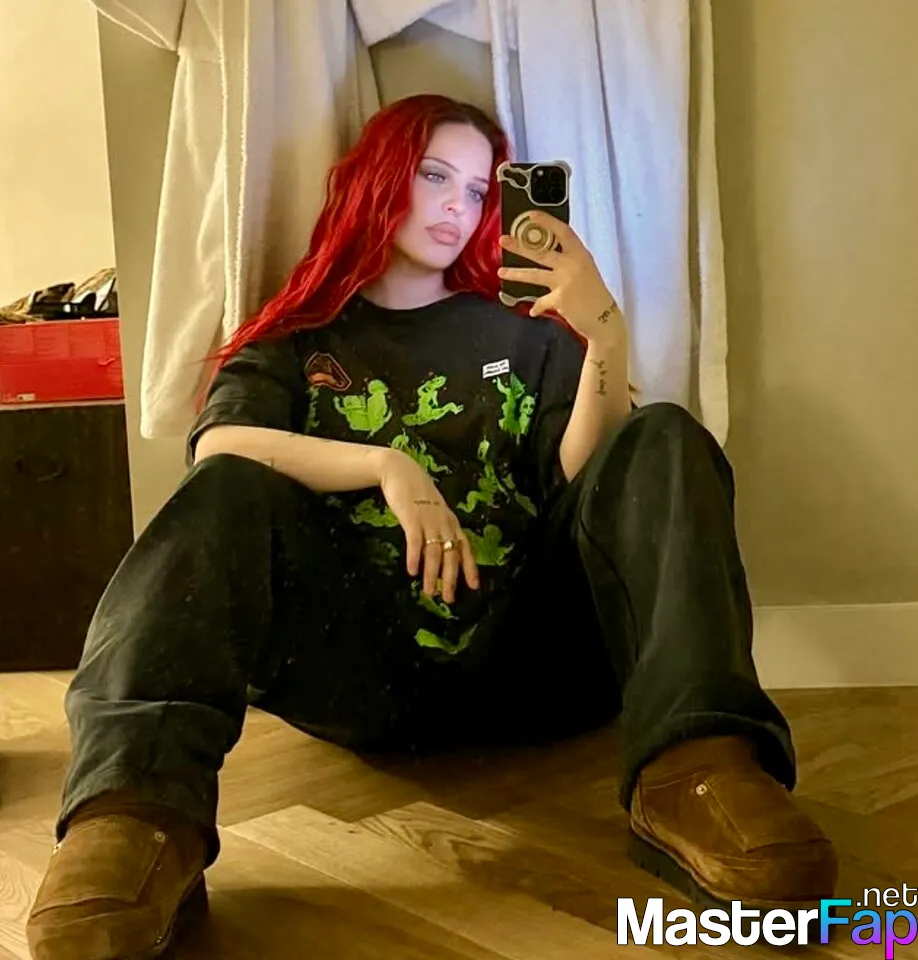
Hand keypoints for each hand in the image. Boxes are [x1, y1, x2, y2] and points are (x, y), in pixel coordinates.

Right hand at [378, 450, 478, 602]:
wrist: (399, 469)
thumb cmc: (416, 492)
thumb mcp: (434, 510)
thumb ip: (439, 528)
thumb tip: (440, 552)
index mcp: (451, 521)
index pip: (465, 547)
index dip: (470, 567)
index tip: (473, 586)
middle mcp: (443, 522)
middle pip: (452, 555)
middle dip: (451, 579)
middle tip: (449, 598)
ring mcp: (428, 520)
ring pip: (434, 553)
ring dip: (432, 575)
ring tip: (430, 592)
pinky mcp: (411, 517)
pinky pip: (415, 541)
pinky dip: (414, 557)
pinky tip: (412, 571)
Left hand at [498, 209, 624, 341]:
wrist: (604, 319)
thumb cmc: (594, 294)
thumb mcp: (585, 271)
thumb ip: (567, 263)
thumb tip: (544, 258)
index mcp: (580, 254)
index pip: (563, 232)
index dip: (547, 222)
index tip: (531, 215)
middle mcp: (572, 264)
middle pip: (541, 252)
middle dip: (519, 246)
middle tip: (503, 240)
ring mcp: (565, 282)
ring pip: (534, 275)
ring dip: (516, 274)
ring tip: (501, 272)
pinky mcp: (560, 300)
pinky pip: (541, 302)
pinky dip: (537, 307)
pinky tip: (533, 311)